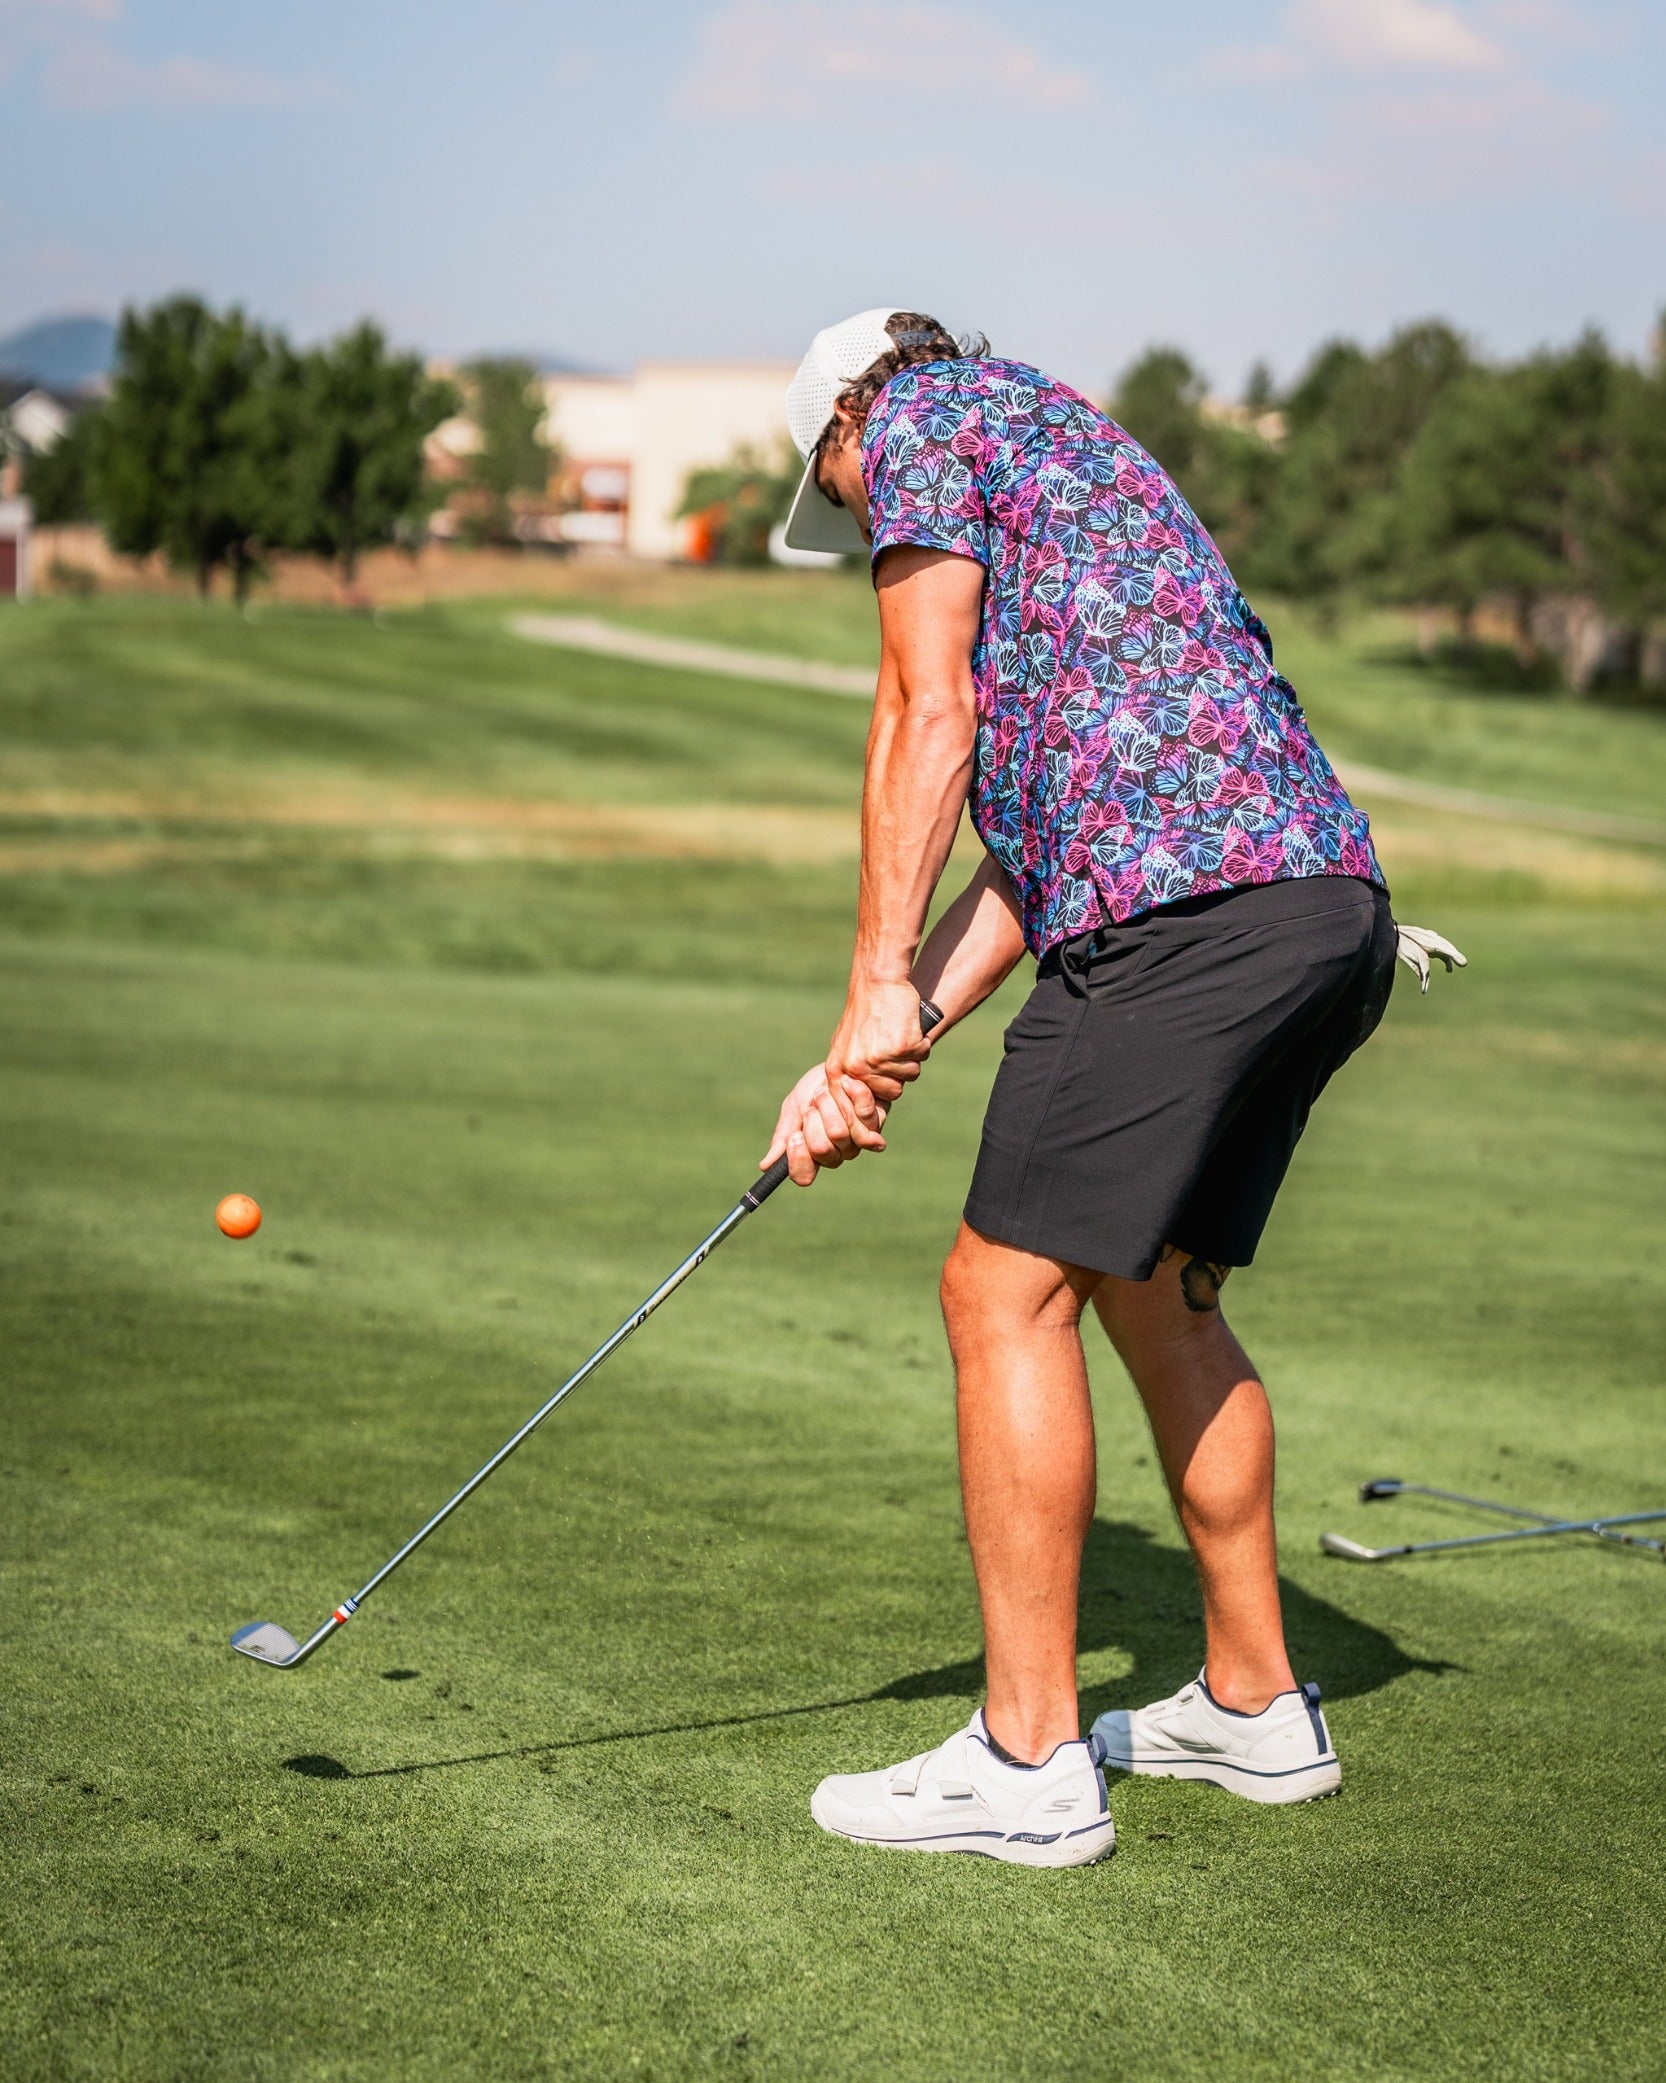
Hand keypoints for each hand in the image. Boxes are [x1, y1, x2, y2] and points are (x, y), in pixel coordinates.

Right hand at [762, 1061, 889, 1187]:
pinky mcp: (875, 1125)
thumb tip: (765, 1166)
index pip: (803, 1176)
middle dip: (812, 1119)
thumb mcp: (794, 1109)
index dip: (798, 1158)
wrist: (841, 1064)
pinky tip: (847, 1083)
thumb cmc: (815, 1088)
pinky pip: (863, 1119)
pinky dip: (853, 1095)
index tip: (794, 1136)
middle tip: (814, 1104)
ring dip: (829, 1103)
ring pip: (839, 1133)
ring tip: (828, 1089)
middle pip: (820, 1150)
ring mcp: (856, 1142)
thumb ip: (783, 1137)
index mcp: (812, 1155)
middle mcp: (836, 1154)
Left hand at [826, 979, 931, 1105]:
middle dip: (898, 1072)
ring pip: (910, 1075)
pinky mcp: (901, 1047)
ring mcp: (878, 1059)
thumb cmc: (866, 1011)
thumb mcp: (847, 1044)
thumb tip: (866, 1107)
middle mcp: (856, 1069)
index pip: (858, 1109)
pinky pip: (922, 1056)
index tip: (880, 1106)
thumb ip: (853, 1074)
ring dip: (910, 1056)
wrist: (877, 979)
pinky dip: (920, 1042)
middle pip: (892, 1092)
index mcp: (838, 1071)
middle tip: (889, 1044)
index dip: (873, 1109)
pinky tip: (906, 1025)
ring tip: (896, 1032)